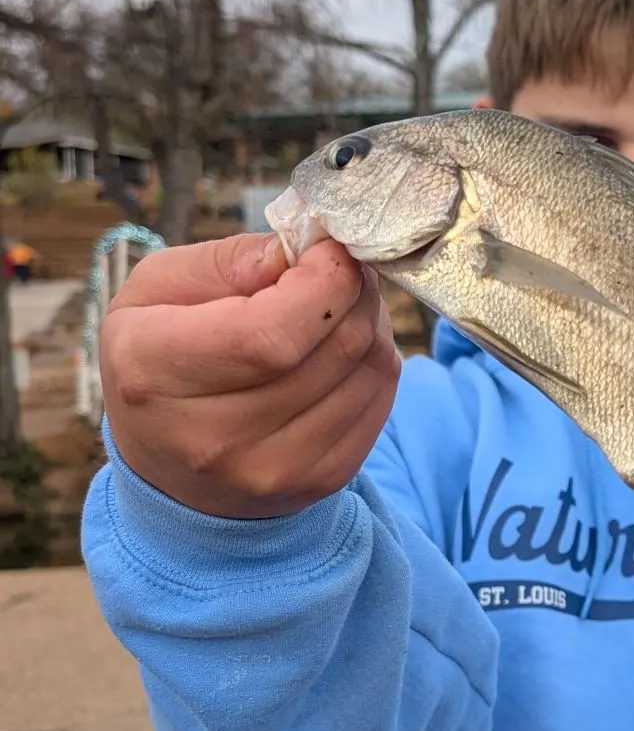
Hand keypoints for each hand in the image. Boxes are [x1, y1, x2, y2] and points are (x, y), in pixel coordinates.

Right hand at [100, 232, 400, 518]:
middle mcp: (213, 439)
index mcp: (155, 375)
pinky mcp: (322, 482)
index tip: (326, 248)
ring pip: (371, 367)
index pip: (269, 333)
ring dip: (370, 319)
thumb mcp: (157, 290)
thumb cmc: (160, 358)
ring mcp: (273, 471)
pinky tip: (343, 348)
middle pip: (336, 346)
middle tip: (339, 267)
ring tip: (339, 304)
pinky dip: (376, 359)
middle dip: (353, 288)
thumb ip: (225, 261)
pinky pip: (382, 398)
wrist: (167, 468)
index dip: (322, 280)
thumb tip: (297, 251)